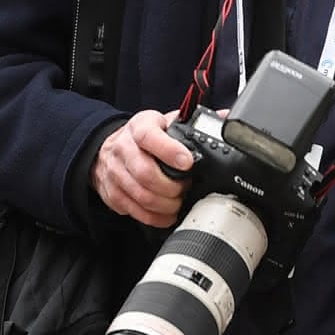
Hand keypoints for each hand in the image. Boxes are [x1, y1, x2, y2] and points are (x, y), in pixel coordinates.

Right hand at [91, 109, 193, 229]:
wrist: (109, 149)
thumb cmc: (143, 137)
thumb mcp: (164, 122)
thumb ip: (191, 122)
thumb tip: (224, 117)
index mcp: (139, 127)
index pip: (149, 137)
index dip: (169, 151)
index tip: (187, 162)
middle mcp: (123, 149)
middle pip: (145, 173)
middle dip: (171, 187)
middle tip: (185, 188)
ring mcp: (115, 173)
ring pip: (141, 196)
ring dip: (165, 204)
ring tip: (178, 202)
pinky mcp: (112, 193)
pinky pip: (136, 211)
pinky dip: (155, 217)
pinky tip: (166, 213)